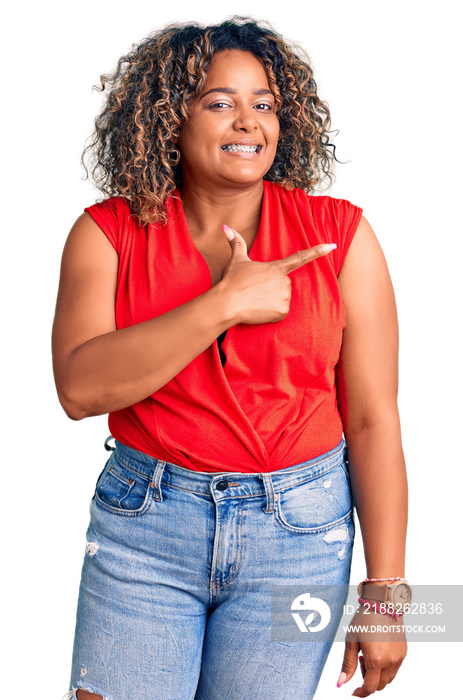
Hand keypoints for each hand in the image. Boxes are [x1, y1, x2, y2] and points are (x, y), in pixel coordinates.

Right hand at [219, 224, 335, 324]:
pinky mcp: (282, 311)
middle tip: (255, 291)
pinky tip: (260, 311)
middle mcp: (284, 281)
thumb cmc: (231, 281)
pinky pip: (280, 313)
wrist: (227, 303)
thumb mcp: (236, 260)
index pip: (301, 257)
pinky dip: (271, 314)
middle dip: (273, 289)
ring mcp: (285, 296)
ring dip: (272, 302)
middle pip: (285, 285)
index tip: (332, 246)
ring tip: (256, 300)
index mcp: (276, 267)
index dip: (318, 251)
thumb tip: (225, 227)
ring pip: (283, 300)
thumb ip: (236, 243)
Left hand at [338, 607, 406, 696]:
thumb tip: (341, 683)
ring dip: (377, 675)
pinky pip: (395, 669)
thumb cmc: (364, 619)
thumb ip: (347, 664)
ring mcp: (399, 658)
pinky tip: (377, 651)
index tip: (354, 691)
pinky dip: (385, 668)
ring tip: (368, 655)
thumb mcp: (351, 641)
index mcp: (376, 660)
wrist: (382, 603)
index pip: (370, 687)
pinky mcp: (404, 652)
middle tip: (359, 660)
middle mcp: (390, 662)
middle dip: (368, 680)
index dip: (361, 692)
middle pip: (380, 685)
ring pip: (388, 679)